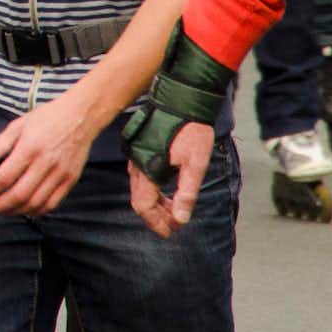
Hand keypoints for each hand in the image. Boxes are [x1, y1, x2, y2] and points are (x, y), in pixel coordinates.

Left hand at [0, 94, 98, 215]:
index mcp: (28, 149)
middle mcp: (45, 164)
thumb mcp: (17, 126)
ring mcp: (60, 174)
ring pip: (35, 203)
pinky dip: (36, 211)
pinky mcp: (71, 180)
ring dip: (15, 211)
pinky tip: (23, 209)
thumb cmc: (45, 118)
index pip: (4, 178)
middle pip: (18, 195)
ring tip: (1, 210)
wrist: (80, 116)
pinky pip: (52, 204)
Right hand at [128, 121, 213, 239]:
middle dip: (156, 217)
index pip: (143, 206)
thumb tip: (181, 219)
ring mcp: (136, 156)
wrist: (182, 100)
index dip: (156, 223)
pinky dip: (154, 191)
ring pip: (140, 189)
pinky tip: (168, 193)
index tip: (171, 232)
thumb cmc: (190, 130)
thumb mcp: (195, 163)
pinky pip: (142, 178)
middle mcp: (136, 164)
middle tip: (173, 227)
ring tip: (173, 213)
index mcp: (146, 169)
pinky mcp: (140, 150)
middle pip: (140, 199)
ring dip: (156, 205)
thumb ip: (186, 193)